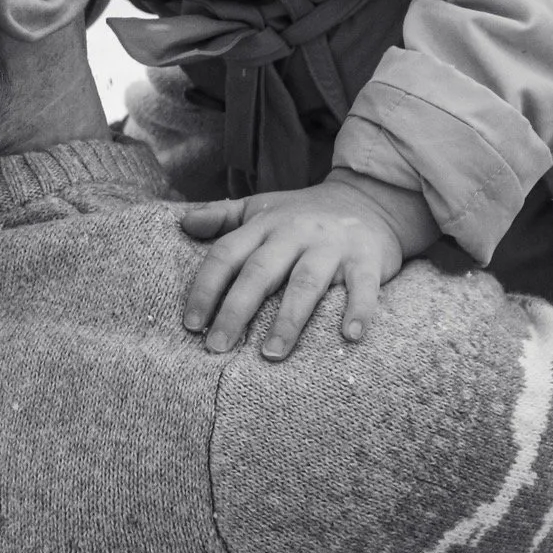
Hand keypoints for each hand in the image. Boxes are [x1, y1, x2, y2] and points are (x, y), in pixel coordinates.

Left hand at [180, 180, 405, 359]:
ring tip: (271, 354)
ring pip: (305, 283)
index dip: (205, 288)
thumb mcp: (262, 207)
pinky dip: (359, 310)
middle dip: (236, 311)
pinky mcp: (366, 258)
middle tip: (217, 347)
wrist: (368, 198)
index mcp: (265, 224)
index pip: (227, 255)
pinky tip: (350, 336)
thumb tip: (184, 224)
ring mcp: (331, 245)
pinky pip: (362, 286)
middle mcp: (294, 232)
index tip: (191, 324)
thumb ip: (223, 216)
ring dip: (288, 320)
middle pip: (260, 272)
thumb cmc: (304, 212)